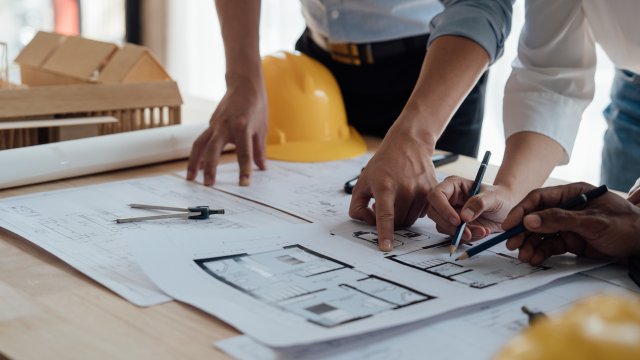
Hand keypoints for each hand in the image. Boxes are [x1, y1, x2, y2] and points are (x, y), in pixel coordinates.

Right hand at [186, 80, 267, 185]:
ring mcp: (215, 124)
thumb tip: (262, 168)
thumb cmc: (256, 105)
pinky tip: (197, 166)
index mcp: (242, 127)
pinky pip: (202, 140)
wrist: (244, 84)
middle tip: (208, 184)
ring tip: (190, 178)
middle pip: (214, 150)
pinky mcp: (211, 124)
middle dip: (210, 168)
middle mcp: (225, 126)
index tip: (244, 184)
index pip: (244, 154)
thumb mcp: (262, 128)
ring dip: (193, 162)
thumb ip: (260, 150)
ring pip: (200, 144)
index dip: (245, 170)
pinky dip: (198, 154)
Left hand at [348, 129, 437, 251]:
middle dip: (390, 222)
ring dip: (402, 217)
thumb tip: (368, 222)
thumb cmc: (384, 163)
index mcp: (385, 186)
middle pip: (398, 223)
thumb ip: (358, 206)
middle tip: (384, 208)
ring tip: (396, 200)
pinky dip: (413, 211)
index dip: (385, 233)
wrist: (408, 144)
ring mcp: (421, 190)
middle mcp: (405, 189)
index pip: (385, 216)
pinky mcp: (432, 191)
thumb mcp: (362, 182)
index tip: (386, 247)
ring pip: (410, 220)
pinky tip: (408, 197)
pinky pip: (421, 213)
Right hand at [426, 176, 513, 240]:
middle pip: (434, 212)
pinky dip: (466, 238)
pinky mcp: (454, 226)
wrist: (506, 210)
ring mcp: (449, 213)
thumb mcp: (493, 197)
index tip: (457, 220)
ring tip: (481, 230)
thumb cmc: (500, 197)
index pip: (436, 195)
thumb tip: (464, 216)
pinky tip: (480, 232)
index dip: (443, 208)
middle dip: (449, 225)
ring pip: (442, 226)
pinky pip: (452, 235)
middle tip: (467, 232)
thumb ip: (479, 203)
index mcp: (453, 186)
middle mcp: (448, 199)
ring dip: (460, 233)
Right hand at [503, 182, 639, 265]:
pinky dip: (540, 252)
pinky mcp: (571, 241)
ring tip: (524, 256)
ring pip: (541, 233)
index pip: (539, 199)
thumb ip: (560, 220)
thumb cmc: (627, 226)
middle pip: (536, 217)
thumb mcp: (592, 221)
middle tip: (512, 244)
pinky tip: (534, 258)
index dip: (522, 210)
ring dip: (530, 244)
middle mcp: (567, 207)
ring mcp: (568, 225)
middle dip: (523, 231)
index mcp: (573, 193)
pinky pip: (550, 245)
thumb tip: (531, 220)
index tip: (510, 224)